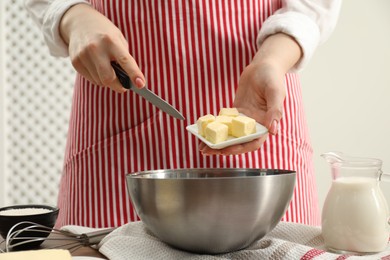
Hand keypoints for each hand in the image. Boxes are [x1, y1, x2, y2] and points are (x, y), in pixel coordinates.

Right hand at [59, 4, 144, 91]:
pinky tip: (97, 66)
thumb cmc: (105, 34)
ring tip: (106, 68)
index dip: (134, 74)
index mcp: (111, 41)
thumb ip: (124, 58)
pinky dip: (97, 77)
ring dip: (107, 80)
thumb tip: (129, 80)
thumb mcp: (118, 39)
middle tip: (124, 87)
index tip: (141, 85)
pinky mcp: (75, 62)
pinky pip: (91, 79)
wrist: (79, 22)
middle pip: (108, 78)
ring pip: (100, 81)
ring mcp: (83, 55)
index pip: (125, 61)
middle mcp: (96, 48)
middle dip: (118, 86)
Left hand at [200, 33, 301, 155]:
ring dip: (217, 142)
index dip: (241, 148)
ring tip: (202, 146)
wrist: (262, 66)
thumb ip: (275, 111)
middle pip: (238, 142)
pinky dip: (215, 129)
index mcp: (266, 124)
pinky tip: (203, 132)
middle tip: (208, 150)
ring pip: (230, 135)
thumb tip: (273, 131)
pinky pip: (224, 123)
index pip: (253, 142)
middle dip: (224, 148)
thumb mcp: (275, 92)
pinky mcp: (235, 113)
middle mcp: (254, 125)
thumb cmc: (272, 77)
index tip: (228, 149)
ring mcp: (243, 120)